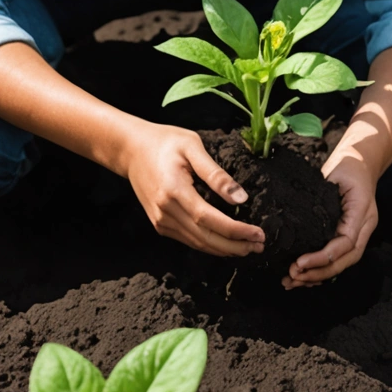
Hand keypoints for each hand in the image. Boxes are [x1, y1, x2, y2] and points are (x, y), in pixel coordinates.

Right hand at [119, 122, 266, 257]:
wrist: (131, 149)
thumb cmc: (165, 142)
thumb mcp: (192, 146)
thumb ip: (216, 174)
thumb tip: (241, 198)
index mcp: (174, 190)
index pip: (209, 219)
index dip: (236, 231)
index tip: (257, 234)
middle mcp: (165, 211)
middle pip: (205, 238)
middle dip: (235, 246)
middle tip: (259, 245)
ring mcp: (161, 220)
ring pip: (197, 243)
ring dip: (225, 249)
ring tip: (249, 246)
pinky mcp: (160, 224)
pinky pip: (189, 240)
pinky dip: (209, 244)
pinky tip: (226, 243)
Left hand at [284, 143, 378, 288]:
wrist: (360, 162)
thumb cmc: (349, 167)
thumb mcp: (339, 176)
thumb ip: (326, 198)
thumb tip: (302, 220)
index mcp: (362, 216)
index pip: (345, 244)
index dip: (323, 257)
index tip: (300, 262)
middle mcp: (362, 230)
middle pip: (344, 261)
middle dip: (318, 273)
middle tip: (293, 276)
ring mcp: (356, 235)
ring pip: (340, 265)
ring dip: (316, 277)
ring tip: (292, 282)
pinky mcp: (345, 236)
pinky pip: (335, 259)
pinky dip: (319, 270)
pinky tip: (302, 277)